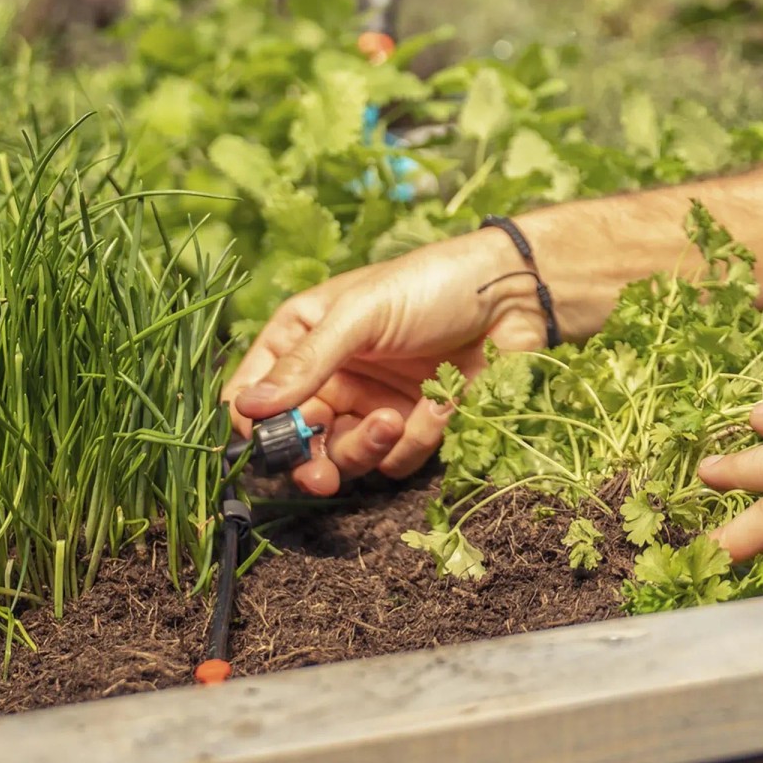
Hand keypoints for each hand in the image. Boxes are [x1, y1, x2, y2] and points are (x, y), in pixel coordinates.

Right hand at [223, 227, 548, 495]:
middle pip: (298, 440)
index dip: (255, 424)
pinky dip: (416, 438)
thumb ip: (308, 361)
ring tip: (391, 420)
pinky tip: (439, 403)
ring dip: (363, 448)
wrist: (515, 295)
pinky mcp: (416, 424)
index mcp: (305, 336)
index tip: (268, 442)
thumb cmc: (433, 284)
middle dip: (308, 460)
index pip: (254, 393)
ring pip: (346, 457)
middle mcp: (333, 374)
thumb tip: (248, 407)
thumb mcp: (362, 312)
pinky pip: (398, 458)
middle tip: (318, 477)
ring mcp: (373, 401)